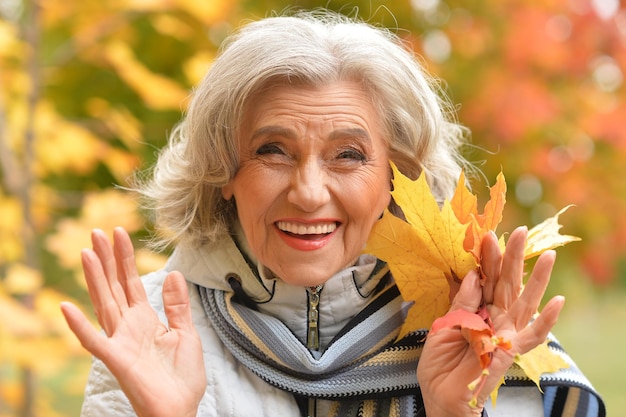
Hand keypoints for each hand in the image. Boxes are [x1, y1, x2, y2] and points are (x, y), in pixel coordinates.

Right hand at [61, 228, 205, 416]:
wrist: (181, 409)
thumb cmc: (182, 377)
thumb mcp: (186, 334)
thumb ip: (178, 306)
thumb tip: (174, 274)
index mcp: (145, 320)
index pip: (131, 282)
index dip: (125, 258)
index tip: (119, 233)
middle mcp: (128, 327)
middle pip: (114, 287)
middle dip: (106, 260)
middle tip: (96, 232)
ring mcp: (120, 342)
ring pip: (104, 304)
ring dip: (95, 279)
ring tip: (86, 252)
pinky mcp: (116, 360)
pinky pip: (94, 342)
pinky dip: (79, 326)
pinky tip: (66, 307)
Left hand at [417, 226, 563, 416]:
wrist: (440, 395)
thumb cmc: (441, 363)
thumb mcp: (445, 324)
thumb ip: (461, 302)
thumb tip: (474, 274)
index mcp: (475, 309)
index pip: (485, 279)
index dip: (487, 258)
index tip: (487, 235)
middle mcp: (494, 318)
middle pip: (506, 284)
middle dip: (512, 258)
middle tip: (519, 232)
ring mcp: (505, 333)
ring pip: (524, 302)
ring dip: (537, 280)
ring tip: (549, 256)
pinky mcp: (511, 351)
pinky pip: (532, 336)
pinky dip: (547, 321)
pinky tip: (559, 302)